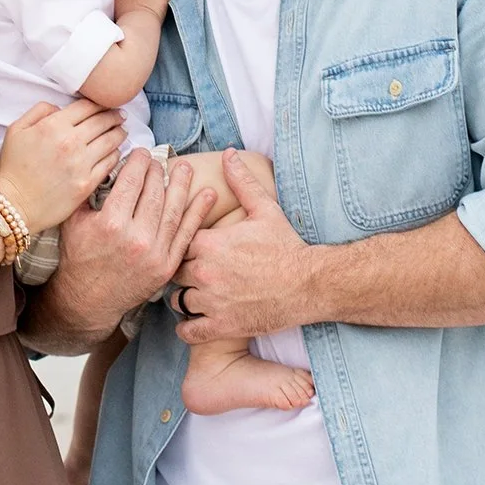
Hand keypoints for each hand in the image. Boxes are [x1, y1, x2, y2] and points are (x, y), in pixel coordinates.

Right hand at [0, 100, 125, 234]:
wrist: (14, 205)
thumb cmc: (13, 168)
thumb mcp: (16, 130)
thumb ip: (39, 111)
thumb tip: (60, 108)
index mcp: (53, 126)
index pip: (86, 106)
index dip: (99, 103)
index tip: (105, 105)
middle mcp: (70, 142)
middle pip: (102, 121)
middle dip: (114, 116)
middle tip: (120, 116)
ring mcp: (81, 164)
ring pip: (111, 141)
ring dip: (119, 133)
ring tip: (122, 131)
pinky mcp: (87, 183)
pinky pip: (110, 163)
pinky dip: (115, 154)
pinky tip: (115, 152)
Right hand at [55, 150, 217, 330]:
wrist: (88, 301)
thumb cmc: (78, 258)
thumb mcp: (73, 221)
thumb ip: (89, 192)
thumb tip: (106, 162)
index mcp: (111, 223)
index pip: (132, 180)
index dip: (139, 161)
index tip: (142, 152)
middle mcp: (136, 238)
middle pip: (154, 193)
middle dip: (158, 170)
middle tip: (159, 159)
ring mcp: (154, 253)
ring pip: (173, 210)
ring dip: (182, 185)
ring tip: (186, 168)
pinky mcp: (166, 266)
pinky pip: (186, 234)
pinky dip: (198, 213)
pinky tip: (208, 194)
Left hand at [173, 150, 315, 341]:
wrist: (310, 284)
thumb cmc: (286, 246)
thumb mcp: (264, 209)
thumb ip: (241, 181)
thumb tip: (227, 153)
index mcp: (210, 243)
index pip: (177, 242)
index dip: (185, 247)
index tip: (194, 250)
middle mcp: (204, 272)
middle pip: (174, 271)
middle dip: (182, 272)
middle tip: (195, 274)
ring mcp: (211, 301)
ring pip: (178, 301)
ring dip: (186, 299)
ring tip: (198, 296)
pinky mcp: (221, 326)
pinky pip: (188, 331)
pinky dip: (189, 328)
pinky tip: (197, 321)